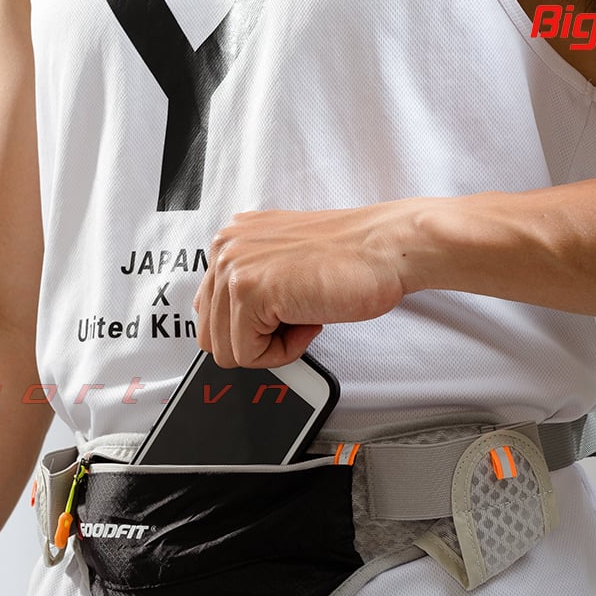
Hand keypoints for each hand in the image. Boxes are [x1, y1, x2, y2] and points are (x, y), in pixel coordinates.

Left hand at [193, 201, 416, 366]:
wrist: (386, 249)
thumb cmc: (350, 259)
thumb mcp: (284, 265)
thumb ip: (251, 285)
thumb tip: (229, 324)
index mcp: (229, 240)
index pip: (209, 313)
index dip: (251, 328)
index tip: (285, 313)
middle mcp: (224, 248)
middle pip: (212, 336)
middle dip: (256, 341)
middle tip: (297, 318)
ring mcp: (233, 267)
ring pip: (227, 350)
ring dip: (272, 346)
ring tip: (306, 315)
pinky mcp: (248, 291)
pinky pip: (247, 355)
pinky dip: (283, 352)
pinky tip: (310, 320)